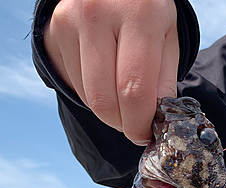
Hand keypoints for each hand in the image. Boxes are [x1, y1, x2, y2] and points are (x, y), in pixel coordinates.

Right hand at [44, 0, 178, 144]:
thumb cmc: (147, 11)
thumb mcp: (167, 39)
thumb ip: (163, 82)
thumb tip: (156, 122)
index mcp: (139, 14)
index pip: (134, 90)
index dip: (139, 123)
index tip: (145, 134)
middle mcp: (99, 13)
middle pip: (105, 101)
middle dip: (123, 124)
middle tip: (134, 124)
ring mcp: (71, 21)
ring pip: (88, 98)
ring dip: (109, 111)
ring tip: (122, 94)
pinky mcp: (55, 31)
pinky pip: (74, 85)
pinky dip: (93, 94)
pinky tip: (104, 77)